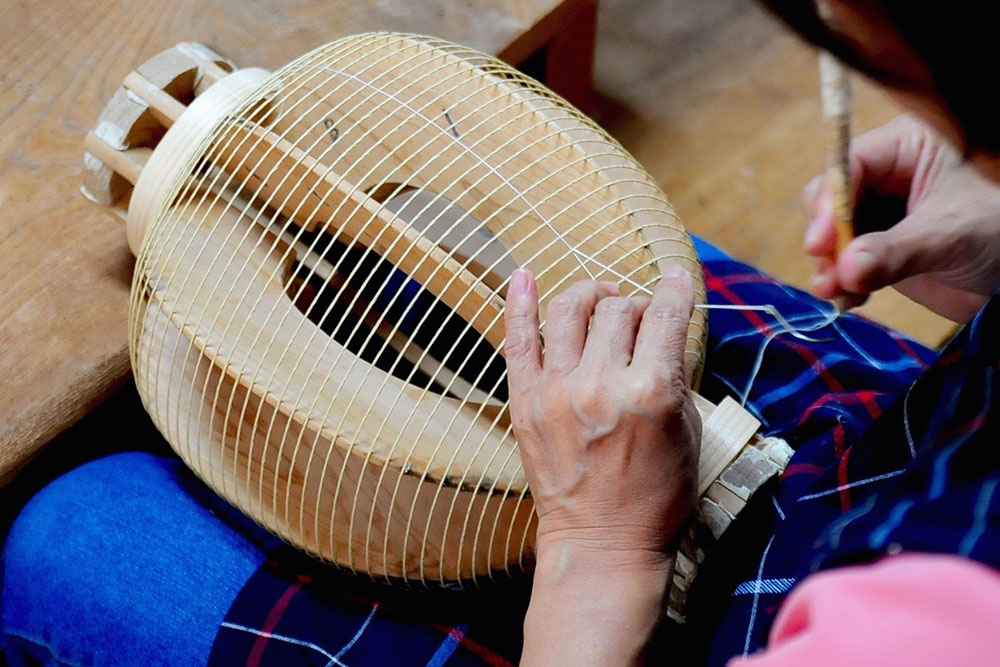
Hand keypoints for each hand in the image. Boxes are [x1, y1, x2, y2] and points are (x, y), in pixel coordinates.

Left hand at [503, 265, 699, 567]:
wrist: (603, 544)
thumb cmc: (656, 497)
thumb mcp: (686, 432)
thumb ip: (674, 374)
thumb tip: (662, 329)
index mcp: (651, 392)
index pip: (665, 315)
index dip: (677, 289)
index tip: (679, 279)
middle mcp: (601, 384)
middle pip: (618, 309)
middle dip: (635, 305)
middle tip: (639, 319)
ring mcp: (556, 391)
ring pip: (569, 309)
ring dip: (589, 295)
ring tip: (598, 300)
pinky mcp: (525, 401)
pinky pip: (518, 338)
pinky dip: (520, 302)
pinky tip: (525, 276)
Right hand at [802, 114, 999, 320]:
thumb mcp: (950, 234)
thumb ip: (894, 251)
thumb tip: (846, 269)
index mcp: (907, 148)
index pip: (848, 165)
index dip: (827, 203)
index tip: (819, 244)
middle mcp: (889, 175)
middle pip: (832, 200)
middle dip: (827, 240)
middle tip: (829, 275)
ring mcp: (883, 213)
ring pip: (835, 234)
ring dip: (831, 266)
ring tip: (836, 293)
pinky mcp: (883, 247)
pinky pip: (848, 261)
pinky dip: (844, 281)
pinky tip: (851, 299)